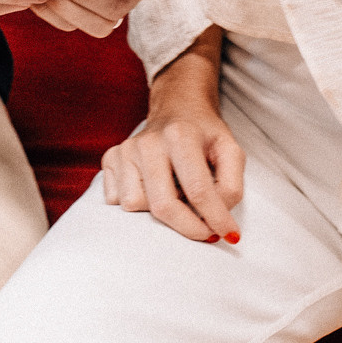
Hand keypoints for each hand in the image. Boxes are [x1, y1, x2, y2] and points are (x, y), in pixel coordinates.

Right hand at [103, 27, 242, 242]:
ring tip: (175, 195)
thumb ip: (231, 185)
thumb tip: (217, 218)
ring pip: (136, 206)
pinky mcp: (110, 159)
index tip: (229, 235)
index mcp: (180, 135)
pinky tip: (153, 189)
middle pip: (163, 205)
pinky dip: (138, 204)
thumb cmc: (204, 135)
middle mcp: (148, 142)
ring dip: (159, 211)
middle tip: (206, 233)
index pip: (198, 190)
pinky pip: (117, 200)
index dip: (216, 218)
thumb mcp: (230, 151)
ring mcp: (125, 150)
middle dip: (188, 228)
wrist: (177, 108)